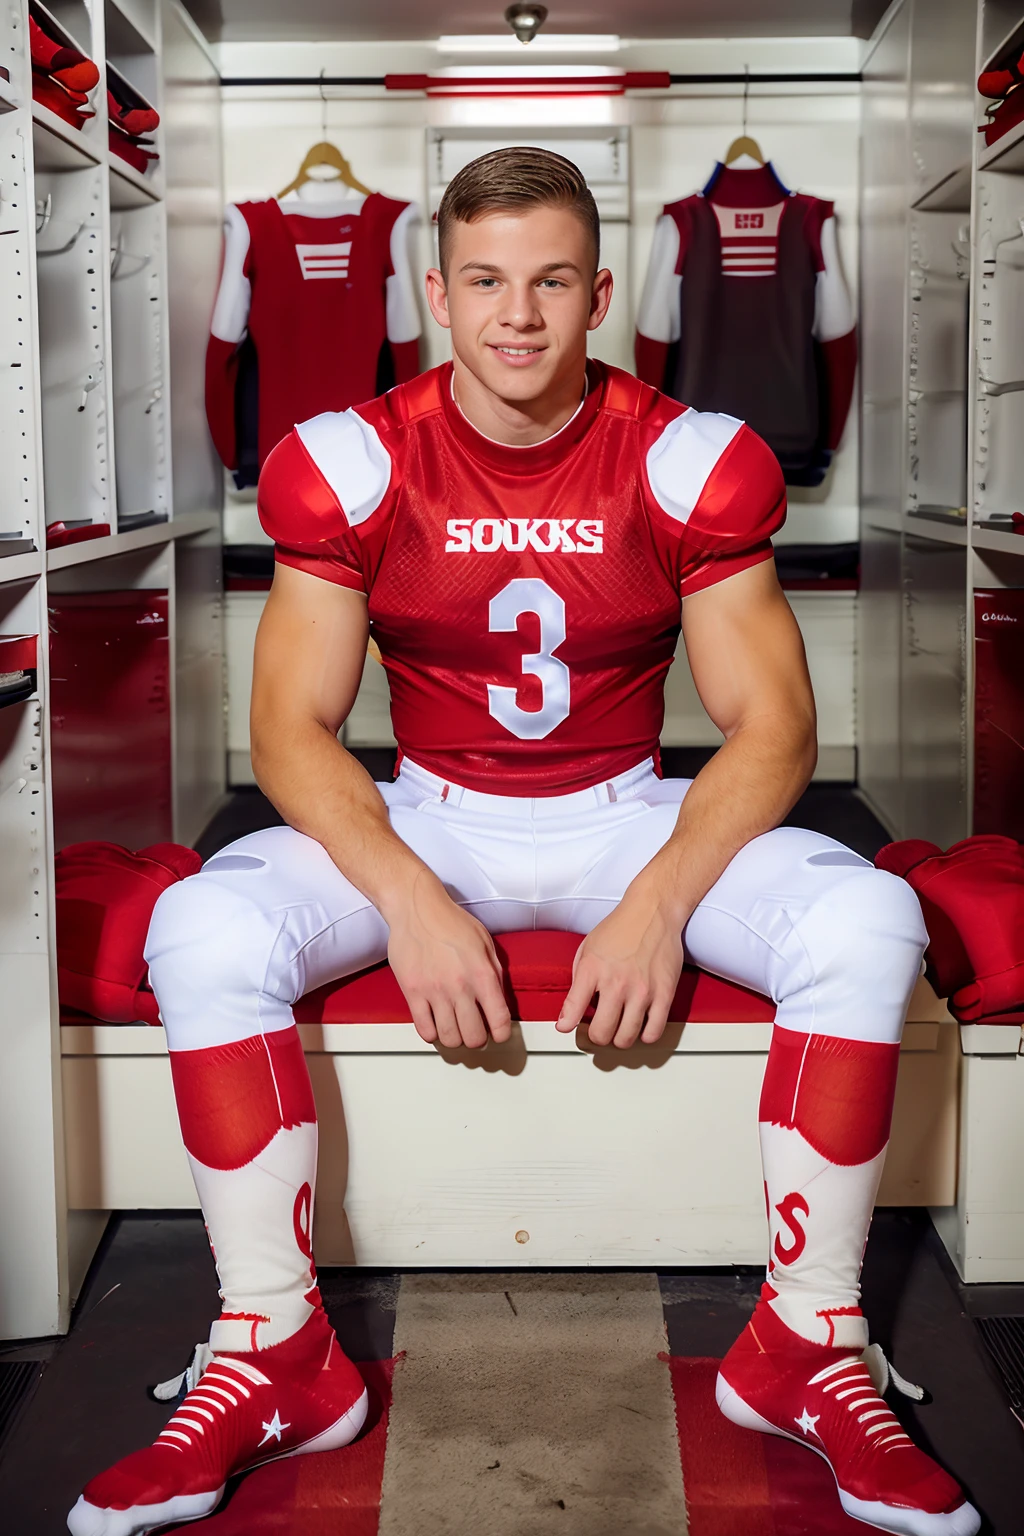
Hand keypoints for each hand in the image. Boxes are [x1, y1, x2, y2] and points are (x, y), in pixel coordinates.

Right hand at [386, 870, 511, 1048]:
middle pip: (474, 1037)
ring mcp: (434, 991)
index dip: (502, 1034)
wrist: (417, 908)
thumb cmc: (451, 921)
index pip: (499, 1021)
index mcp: (482, 974)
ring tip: (455, 1029)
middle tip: (475, 1031)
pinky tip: (436, 1023)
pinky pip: (424, 1030)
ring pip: (450, 1038)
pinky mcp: (412, 992)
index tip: (499, 1034)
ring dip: (455, 1039)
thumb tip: (498, 1001)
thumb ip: (494, 974)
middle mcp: (460, 986)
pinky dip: (433, 1034)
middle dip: (478, 1039)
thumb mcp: (485, 943)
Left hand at [556, 893, 684, 1047]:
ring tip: (619, 1028)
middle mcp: (617, 983)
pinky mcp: (664, 994)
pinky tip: (640, 1026)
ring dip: (620, 1038)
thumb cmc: (620, 927)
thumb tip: (570, 1012)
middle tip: (598, 1029)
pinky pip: (654, 1032)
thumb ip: (578, 981)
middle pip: (602, 1034)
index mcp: (593, 970)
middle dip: (596, 1036)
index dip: (567, 1024)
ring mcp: (642, 991)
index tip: (567, 1027)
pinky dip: (644, 1036)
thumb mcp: (587, 948)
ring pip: (626, 1038)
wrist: (653, 911)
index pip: (573, 1010)